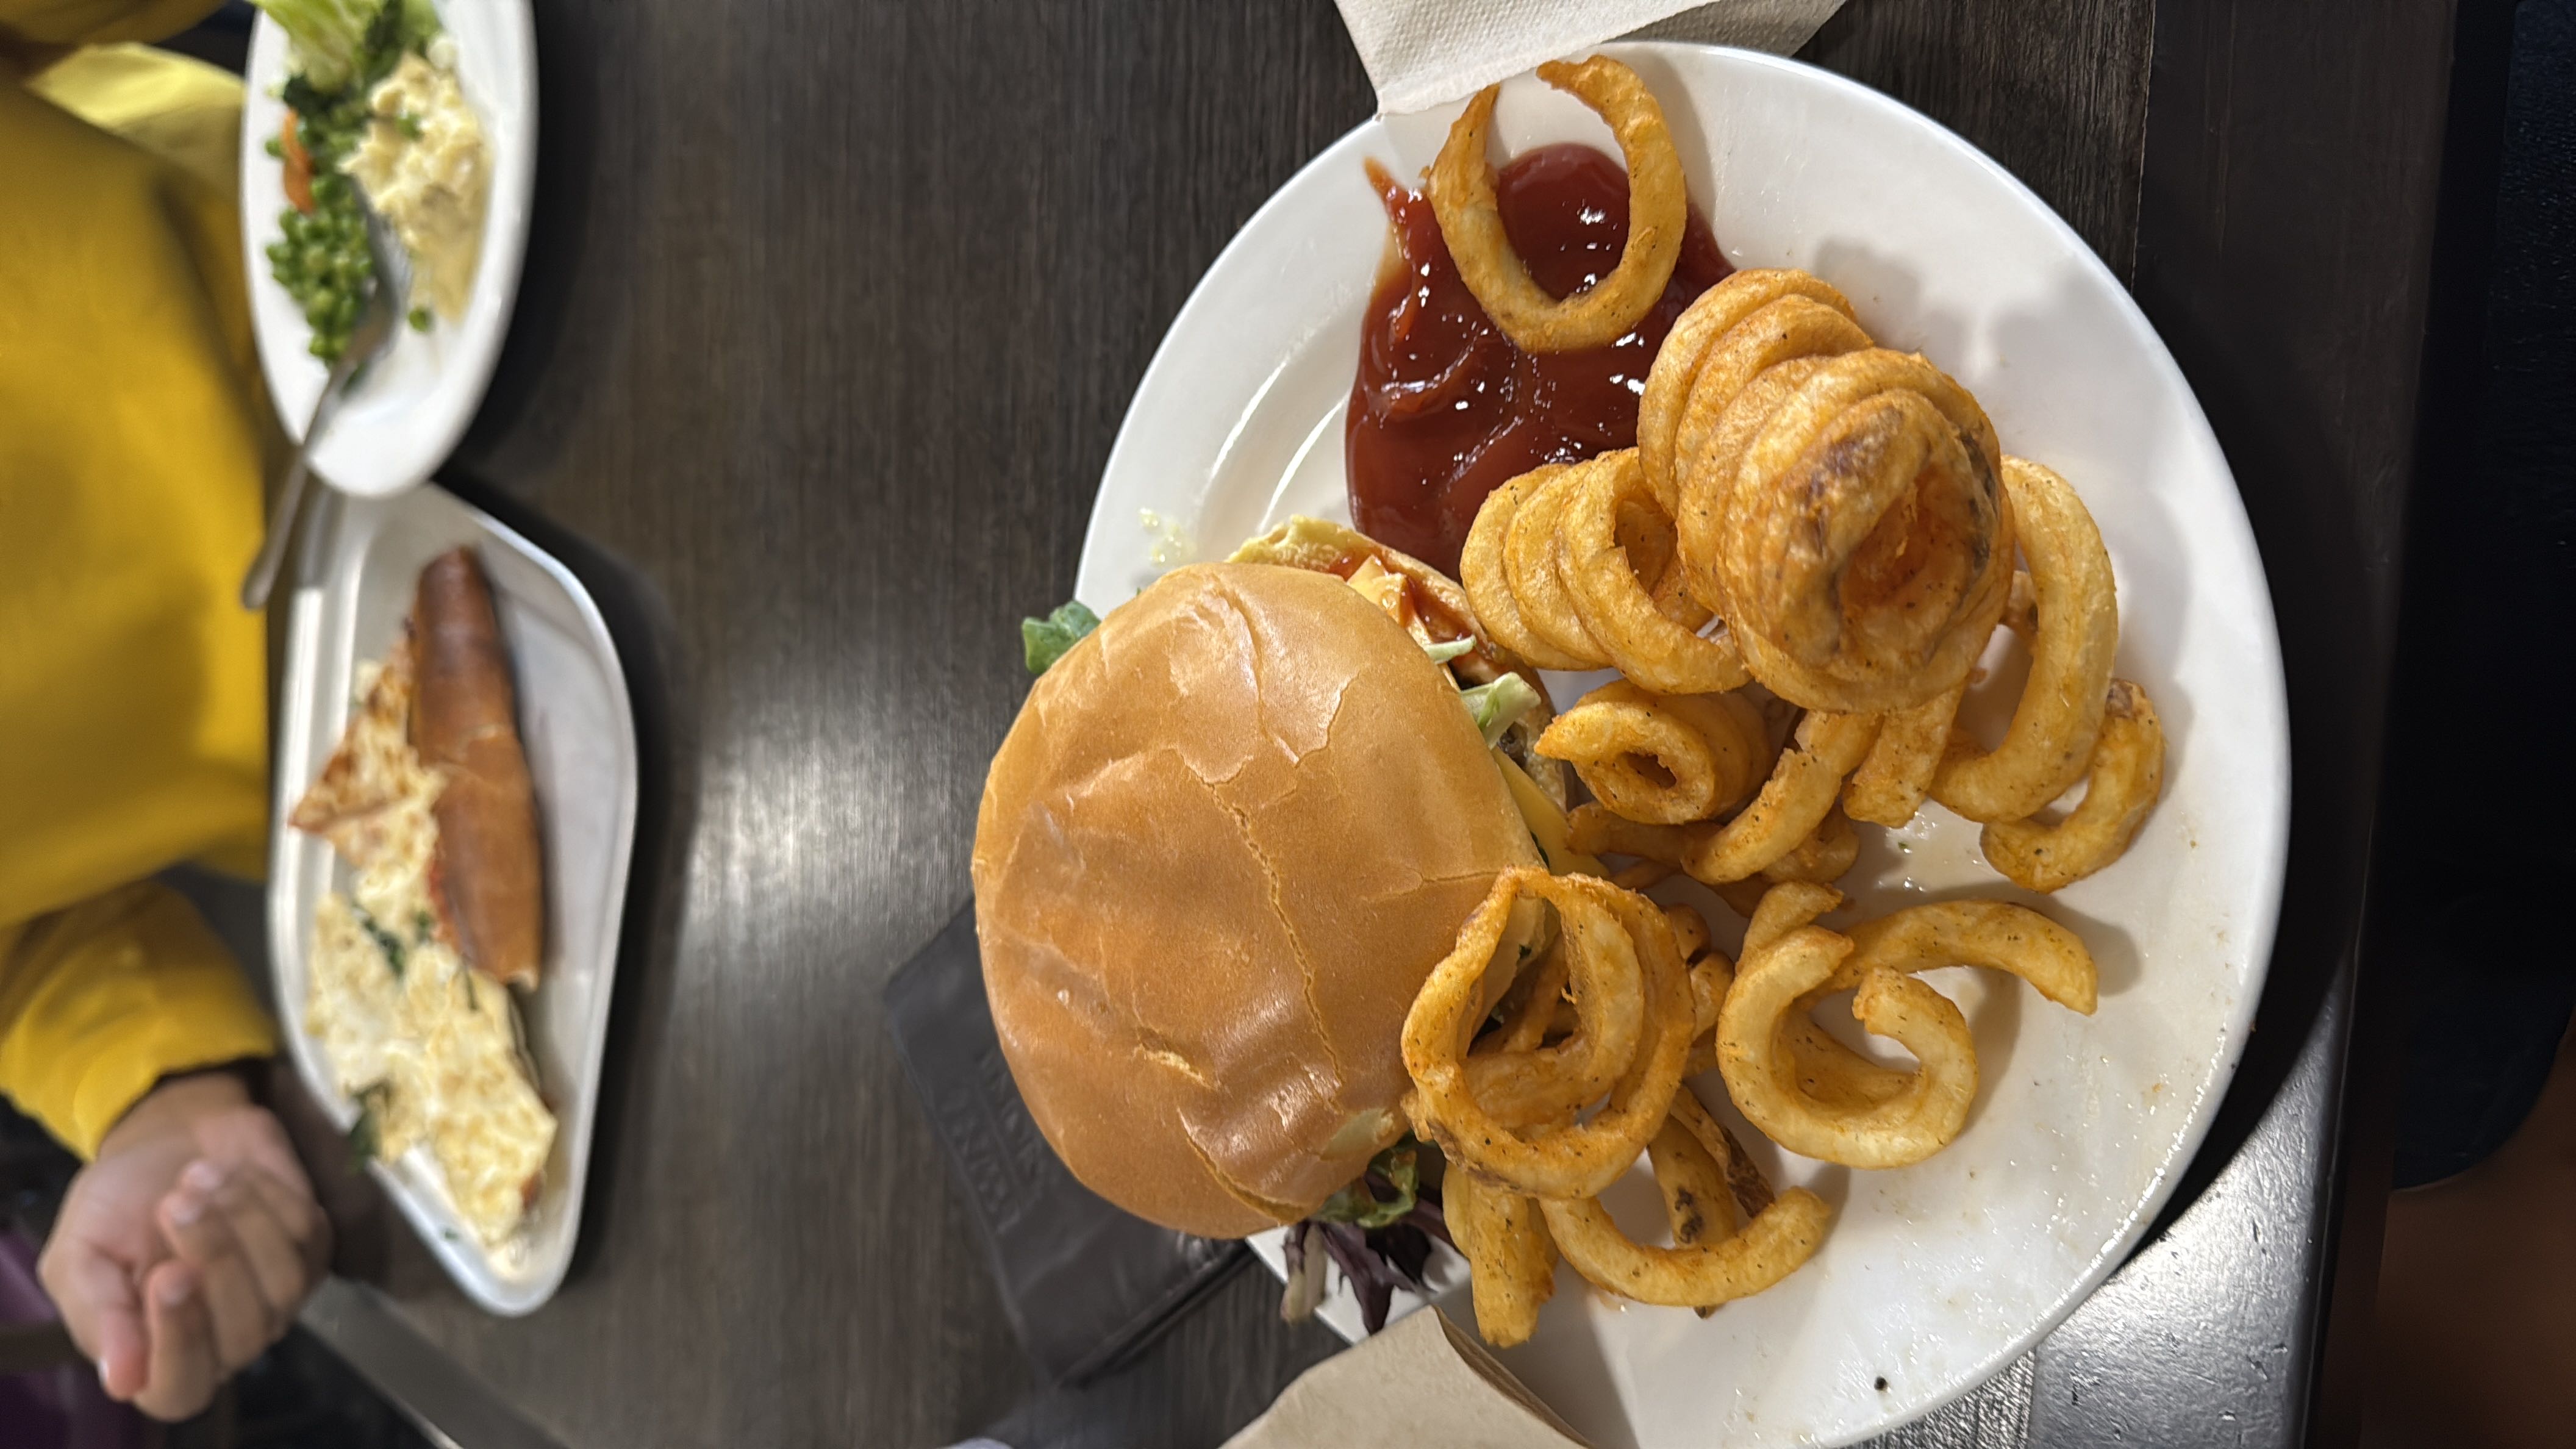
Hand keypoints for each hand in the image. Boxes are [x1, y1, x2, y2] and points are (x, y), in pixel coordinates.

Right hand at [37, 1071, 331, 1420]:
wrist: (166, 1138)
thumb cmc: (116, 1205)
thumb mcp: (79, 1255)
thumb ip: (99, 1315)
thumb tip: (121, 1379)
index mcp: (158, 1353)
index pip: (180, 1389)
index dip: (179, 1343)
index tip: (168, 1276)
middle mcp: (225, 1338)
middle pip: (243, 1337)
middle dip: (214, 1260)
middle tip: (175, 1204)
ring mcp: (277, 1297)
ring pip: (283, 1284)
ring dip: (240, 1220)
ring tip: (196, 1176)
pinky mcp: (312, 1249)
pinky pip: (306, 1235)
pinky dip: (266, 1195)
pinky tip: (230, 1172)